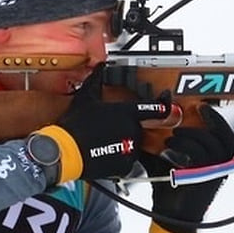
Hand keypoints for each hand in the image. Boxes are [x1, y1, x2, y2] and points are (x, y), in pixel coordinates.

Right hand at [31, 87, 170, 183]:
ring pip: (133, 144)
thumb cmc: (74, 125)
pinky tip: (104, 152)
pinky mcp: (125, 165)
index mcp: (125, 112)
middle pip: (138, 126)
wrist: (65, 151)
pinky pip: (128, 160)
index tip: (168, 103)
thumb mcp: (85, 98)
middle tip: (107, 128)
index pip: (153, 108)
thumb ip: (96, 80)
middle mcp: (131, 129)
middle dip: (126, 126)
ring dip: (123, 142)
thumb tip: (100, 67)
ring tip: (102, 141)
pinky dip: (119, 157)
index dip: (163, 105)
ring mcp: (130, 148)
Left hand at [142, 104, 233, 232]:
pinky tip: (170, 148)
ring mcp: (213, 174)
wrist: (169, 217)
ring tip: (173, 137)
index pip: (225, 135)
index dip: (217, 120)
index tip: (202, 107)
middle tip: (194, 113)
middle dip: (211, 122)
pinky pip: (201, 158)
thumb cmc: (168, 187)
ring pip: (212, 146)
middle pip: (225, 138)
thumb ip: (160, 138)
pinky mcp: (204, 181)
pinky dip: (186, 148)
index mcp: (214, 160)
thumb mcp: (164, 158)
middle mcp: (219, 167)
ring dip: (192, 136)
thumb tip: (153, 114)